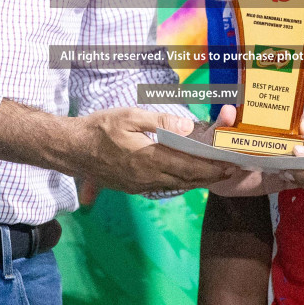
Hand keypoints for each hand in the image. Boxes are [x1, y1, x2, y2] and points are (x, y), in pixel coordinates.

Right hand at [69, 108, 236, 194]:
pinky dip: (180, 183)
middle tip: (230, 170)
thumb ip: (160, 122)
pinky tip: (186, 177)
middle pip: (187, 180)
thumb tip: (187, 127)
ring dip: (197, 181)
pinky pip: (163, 187)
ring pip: (176, 186)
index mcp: (149, 159)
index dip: (212, 167)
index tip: (230, 164)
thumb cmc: (100, 128)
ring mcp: (140, 185)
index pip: (189, 166)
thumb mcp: (130, 117)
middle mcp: (147, 177)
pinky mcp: (132, 188)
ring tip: (214, 174)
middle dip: (210, 176)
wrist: (72, 149)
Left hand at [205, 106, 303, 198]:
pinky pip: (299, 178)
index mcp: (267, 126)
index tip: (302, 127)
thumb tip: (229, 110)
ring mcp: (282, 162)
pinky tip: (298, 178)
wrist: (210, 175)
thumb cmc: (214, 148)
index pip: (293, 119)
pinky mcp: (280, 181)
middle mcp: (280, 142)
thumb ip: (221, 125)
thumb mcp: (215, 135)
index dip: (303, 121)